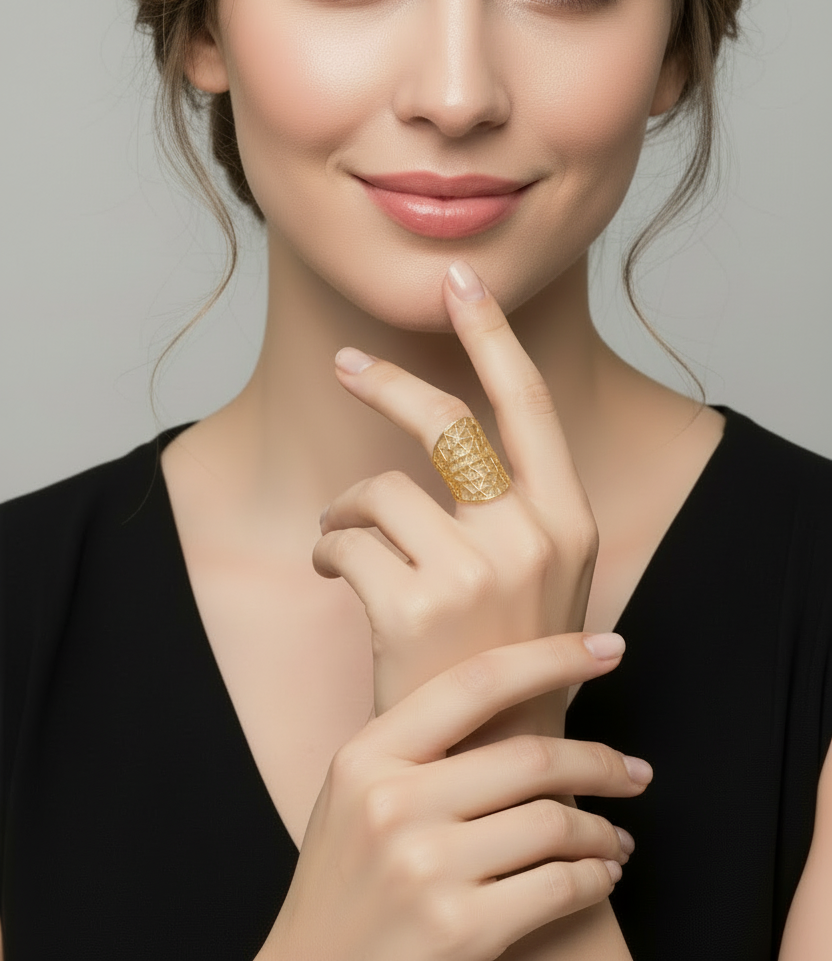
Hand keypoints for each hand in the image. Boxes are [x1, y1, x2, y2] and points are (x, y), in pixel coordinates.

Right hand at [265, 632, 647, 960]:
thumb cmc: (347, 880)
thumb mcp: (355, 794)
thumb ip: (415, 746)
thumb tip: (516, 690)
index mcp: (367, 755)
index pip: (476, 681)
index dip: (553, 656)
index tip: (609, 646)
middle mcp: (392, 803)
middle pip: (530, 756)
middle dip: (601, 761)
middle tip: (635, 773)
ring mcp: (425, 867)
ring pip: (553, 821)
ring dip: (601, 831)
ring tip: (615, 839)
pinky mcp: (460, 929)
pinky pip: (557, 885)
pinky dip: (593, 877)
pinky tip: (598, 875)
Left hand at [315, 261, 597, 741]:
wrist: (490, 764)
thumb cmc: (508, 662)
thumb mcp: (539, 576)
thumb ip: (510, 505)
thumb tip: (446, 430)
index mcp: (567, 521)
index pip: (528, 403)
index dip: (491, 334)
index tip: (461, 280)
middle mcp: (530, 536)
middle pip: (443, 423)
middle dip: (383, 382)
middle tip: (345, 363)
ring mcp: (473, 572)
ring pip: (378, 489)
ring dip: (347, 507)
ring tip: (347, 537)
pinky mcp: (414, 607)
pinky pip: (345, 539)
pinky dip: (329, 550)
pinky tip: (340, 576)